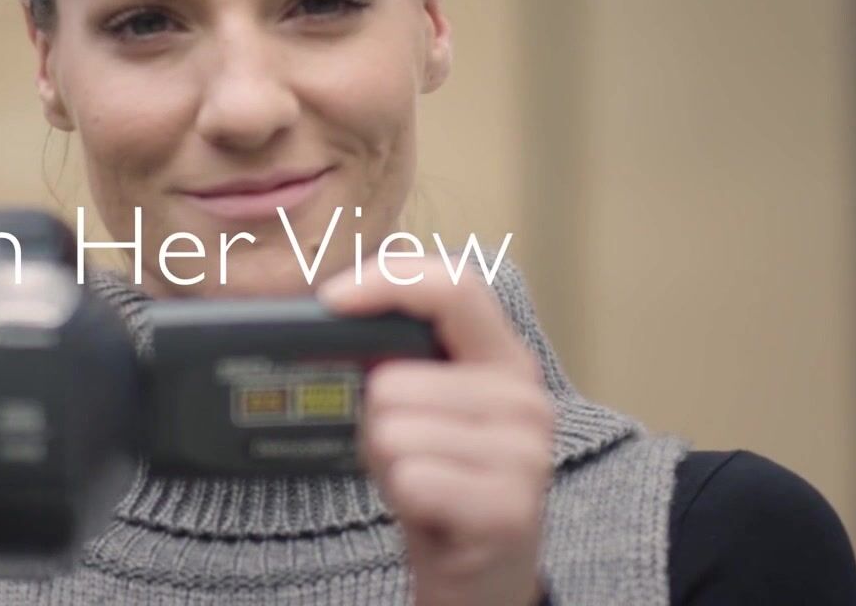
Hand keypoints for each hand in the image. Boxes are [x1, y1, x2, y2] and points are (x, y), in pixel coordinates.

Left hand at [319, 256, 552, 605]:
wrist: (480, 575)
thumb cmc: (441, 480)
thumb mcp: (423, 407)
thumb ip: (396, 358)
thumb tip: (331, 315)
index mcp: (504, 359)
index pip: (456, 287)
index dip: (390, 281)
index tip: (332, 298)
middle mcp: (524, 399)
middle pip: (393, 380)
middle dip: (373, 420)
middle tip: (404, 453)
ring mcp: (525, 455)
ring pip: (392, 430)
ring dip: (385, 462)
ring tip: (420, 480)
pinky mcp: (508, 508)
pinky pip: (409, 477)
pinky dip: (400, 496)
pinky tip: (429, 509)